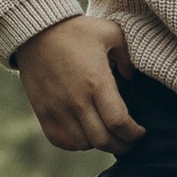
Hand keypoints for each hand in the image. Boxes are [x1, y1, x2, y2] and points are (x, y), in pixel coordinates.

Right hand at [15, 12, 144, 150]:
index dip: (133, 134)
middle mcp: (77, 100)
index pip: (119, 122)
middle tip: (129, 143)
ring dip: (99, 145)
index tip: (140, 133)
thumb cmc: (76, 30)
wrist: (36, 30)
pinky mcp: (43, 111)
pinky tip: (84, 136)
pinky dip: (74, 144)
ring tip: (107, 137)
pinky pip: (60, 140)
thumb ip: (127, 55)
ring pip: (83, 144)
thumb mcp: (110, 33)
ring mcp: (58, 108)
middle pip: (103, 140)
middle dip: (121, 146)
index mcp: (97, 82)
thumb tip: (130, 76)